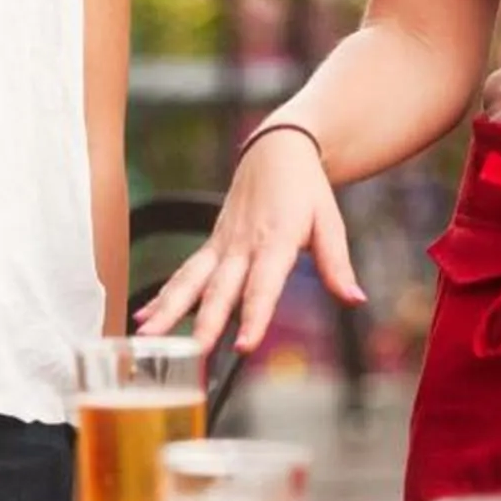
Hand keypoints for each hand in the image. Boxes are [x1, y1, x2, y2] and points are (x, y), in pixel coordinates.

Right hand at [133, 125, 365, 353]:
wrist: (276, 149)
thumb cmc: (305, 188)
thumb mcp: (330, 222)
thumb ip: (337, 265)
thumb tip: (355, 299)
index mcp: (274, 240)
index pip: (263, 286)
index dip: (254, 316)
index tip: (244, 346)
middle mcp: (242, 245)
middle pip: (220, 288)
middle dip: (204, 322)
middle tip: (193, 352)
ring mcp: (221, 245)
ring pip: (191, 280)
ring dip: (168, 309)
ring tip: (148, 336)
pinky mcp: (211, 246)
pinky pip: (185, 273)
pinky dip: (163, 295)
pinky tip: (145, 317)